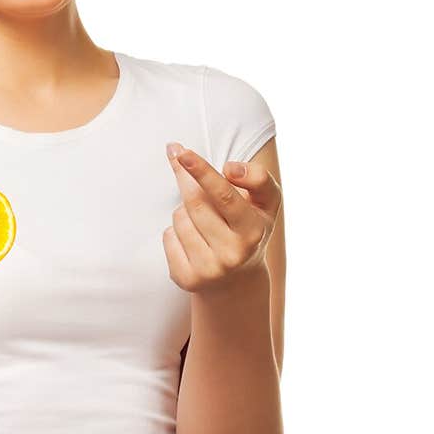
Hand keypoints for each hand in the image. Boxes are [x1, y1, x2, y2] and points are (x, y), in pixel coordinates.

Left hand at [162, 143, 281, 296]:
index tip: (182, 153)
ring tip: (204, 222)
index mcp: (253, 231)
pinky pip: (167, 237)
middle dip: (188, 181)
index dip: (202, 171)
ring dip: (185, 210)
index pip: (224, 195)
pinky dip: (175, 231)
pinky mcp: (186, 279)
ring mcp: (208, 269)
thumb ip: (257, 178)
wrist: (238, 280)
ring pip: (179, 218)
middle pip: (195, 202)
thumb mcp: (266, 203)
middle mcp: (232, 254)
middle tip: (186, 166)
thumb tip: (229, 168)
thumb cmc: (250, 228)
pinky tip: (193, 241)